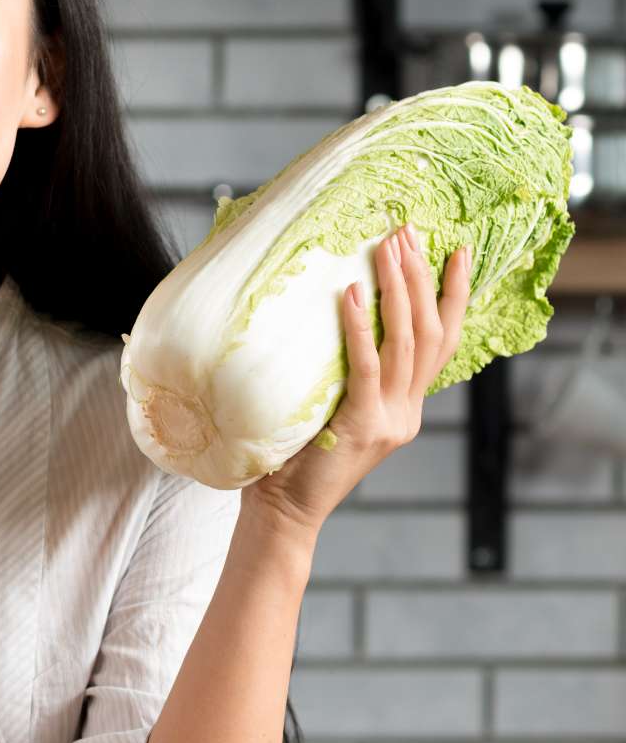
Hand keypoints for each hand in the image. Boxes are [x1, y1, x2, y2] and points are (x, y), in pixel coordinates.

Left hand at [244, 225, 471, 536]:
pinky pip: (366, 367)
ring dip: (398, 289)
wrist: (284, 512)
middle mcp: (407, 410)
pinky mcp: (361, 425)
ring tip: (388, 247)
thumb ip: (346, 374)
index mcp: (406, 405)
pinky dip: (361, 328)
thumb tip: (333, 315)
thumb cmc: (295, 456)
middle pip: (428, 331)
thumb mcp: (332, 408)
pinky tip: (353, 293)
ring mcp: (389, 418)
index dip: (452, 294)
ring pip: (406, 341)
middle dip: (421, 276)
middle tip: (409, 230)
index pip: (441, 339)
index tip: (457, 249)